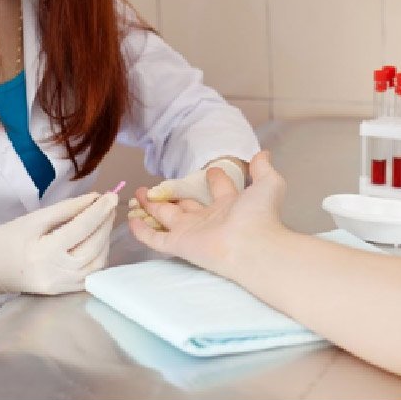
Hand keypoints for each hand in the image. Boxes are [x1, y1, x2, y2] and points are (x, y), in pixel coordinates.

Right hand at [0, 191, 117, 302]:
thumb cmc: (6, 239)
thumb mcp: (34, 219)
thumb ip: (67, 209)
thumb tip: (94, 199)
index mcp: (44, 252)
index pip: (81, 228)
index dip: (99, 210)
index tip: (111, 195)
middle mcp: (56, 273)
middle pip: (93, 246)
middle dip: (105, 223)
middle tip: (110, 204)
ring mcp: (61, 287)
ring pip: (96, 263)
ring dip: (105, 240)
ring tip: (104, 220)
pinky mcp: (62, 293)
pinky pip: (89, 275)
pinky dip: (98, 256)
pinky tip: (97, 240)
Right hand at [126, 151, 285, 276]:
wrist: (253, 245)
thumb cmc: (261, 216)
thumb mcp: (268, 184)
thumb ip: (263, 169)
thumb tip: (263, 154)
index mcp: (230, 206)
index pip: (220, 191)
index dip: (216, 179)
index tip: (211, 171)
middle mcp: (209, 220)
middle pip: (185, 206)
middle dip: (171, 196)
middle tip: (155, 187)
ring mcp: (192, 233)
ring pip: (166, 218)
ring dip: (152, 207)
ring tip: (139, 195)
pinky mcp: (179, 245)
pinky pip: (156, 239)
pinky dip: (142, 231)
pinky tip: (132, 221)